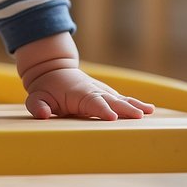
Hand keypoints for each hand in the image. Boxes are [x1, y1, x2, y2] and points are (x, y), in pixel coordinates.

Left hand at [15, 33, 154, 120]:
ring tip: (148, 112)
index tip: (112, 117)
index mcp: (77, 94)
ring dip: (133, 105)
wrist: (53, 70)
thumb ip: (38, 106)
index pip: (91, 103)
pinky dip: (135, 103)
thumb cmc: (45, 88)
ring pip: (120, 98)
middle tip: (137, 117)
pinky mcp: (107, 94)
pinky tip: (150, 110)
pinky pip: (122, 99)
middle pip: (110, 100)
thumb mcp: (36, 97)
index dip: (101, 109)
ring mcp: (101, 92)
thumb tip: (42, 114)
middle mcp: (93, 91)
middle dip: (124, 109)